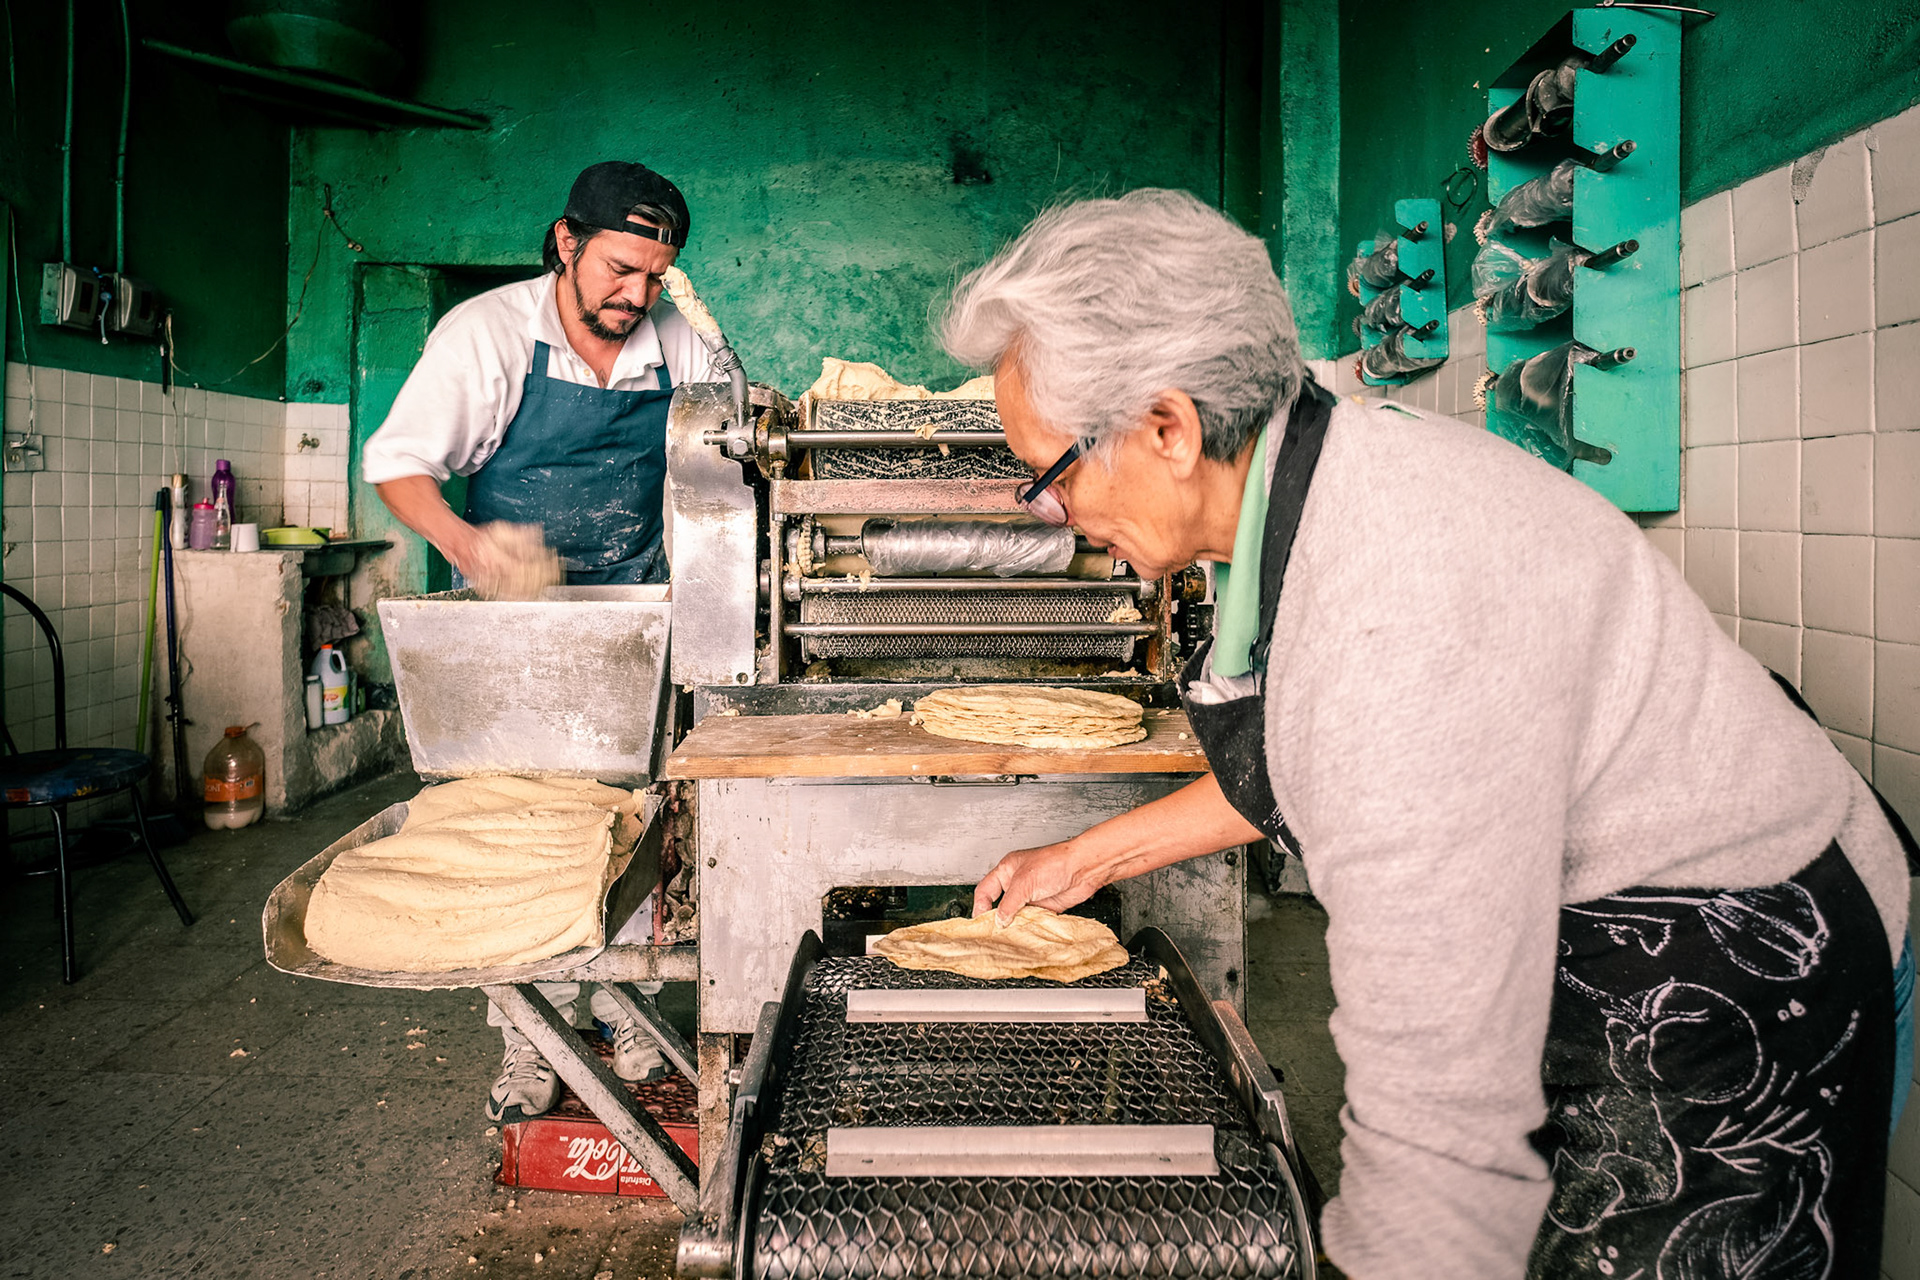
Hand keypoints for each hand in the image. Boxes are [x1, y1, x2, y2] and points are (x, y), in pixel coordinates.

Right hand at [972, 839, 1111, 924]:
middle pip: (1000, 905)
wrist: (1084, 869)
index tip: (981, 922)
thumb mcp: (1024, 882)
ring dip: (1014, 925)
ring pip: (1016, 915)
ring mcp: (1031, 896)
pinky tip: (1025, 934)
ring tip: (1008, 937)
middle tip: (993, 933)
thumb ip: (1008, 903)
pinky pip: (1031, 921)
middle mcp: (1017, 883)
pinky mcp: (1045, 907)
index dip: (981, 906)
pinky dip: (1028, 928)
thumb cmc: (1055, 862)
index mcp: (1007, 870)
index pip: (985, 891)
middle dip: (997, 919)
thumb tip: (999, 920)